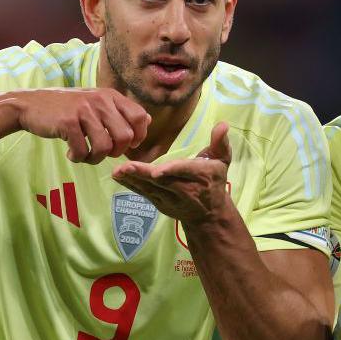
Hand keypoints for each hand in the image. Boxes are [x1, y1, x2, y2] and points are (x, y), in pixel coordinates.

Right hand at [13, 88, 150, 163]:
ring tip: (85, 155)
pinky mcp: (68, 122)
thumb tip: (148, 120)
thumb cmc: (67, 108)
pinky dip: (78, 158)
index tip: (126, 146)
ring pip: (105, 147)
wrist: (30, 105)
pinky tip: (71, 153)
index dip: (138, 136)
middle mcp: (100, 100)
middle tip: (102, 152)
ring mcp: (84, 110)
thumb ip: (121, 111)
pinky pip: (83, 151)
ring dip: (95, 158)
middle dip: (116, 152)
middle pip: (125, 137)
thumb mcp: (96, 102)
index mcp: (110, 96)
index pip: (140, 117)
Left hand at [111, 122, 232, 225]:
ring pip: (150, 189)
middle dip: (143, 175)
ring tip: (117, 171)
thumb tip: (223, 124)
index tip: (157, 171)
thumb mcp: (223, 161)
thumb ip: (220, 142)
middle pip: (162, 181)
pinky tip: (118, 177)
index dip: (172, 171)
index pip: (185, 172)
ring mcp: (171, 199)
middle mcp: (185, 190)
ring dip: (133, 180)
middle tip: (126, 167)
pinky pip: (144, 194)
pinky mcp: (160, 204)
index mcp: (201, 176)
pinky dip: (131, 186)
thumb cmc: (215, 182)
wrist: (209, 215)